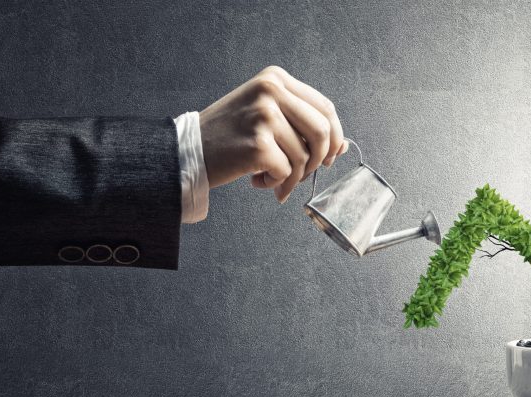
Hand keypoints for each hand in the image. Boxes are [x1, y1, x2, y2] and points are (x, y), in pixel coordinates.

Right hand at [199, 66, 347, 202]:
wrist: (188, 149)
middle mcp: (271, 91)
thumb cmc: (229, 135)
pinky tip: (257, 181)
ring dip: (293, 177)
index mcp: (276, 78)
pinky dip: (276, 184)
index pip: (325, 108)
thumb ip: (301, 124)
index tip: (327, 157)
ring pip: (304, 157)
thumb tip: (343, 147)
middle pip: (322, 131)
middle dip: (318, 160)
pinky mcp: (258, 144)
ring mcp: (264, 116)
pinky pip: (286, 172)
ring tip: (272, 179)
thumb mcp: (266, 115)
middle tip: (302, 174)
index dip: (333, 137)